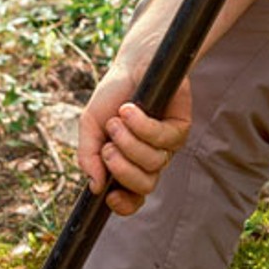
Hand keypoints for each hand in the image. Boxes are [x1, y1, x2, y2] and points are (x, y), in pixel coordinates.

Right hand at [77, 62, 193, 215]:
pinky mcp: (180, 128)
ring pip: (153, 163)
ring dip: (130, 143)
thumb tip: (94, 187)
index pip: (131, 198)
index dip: (124, 204)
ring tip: (117, 120)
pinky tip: (130, 109)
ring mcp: (166, 146)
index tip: (108, 196)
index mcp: (127, 165)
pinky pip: (163, 139)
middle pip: (144, 185)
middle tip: (108, 148)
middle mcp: (149, 160)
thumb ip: (87, 158)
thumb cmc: (111, 97)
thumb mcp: (90, 127)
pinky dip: (143, 125)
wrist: (130, 65)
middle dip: (122, 170)